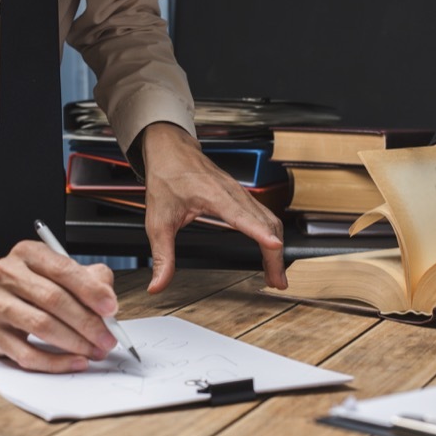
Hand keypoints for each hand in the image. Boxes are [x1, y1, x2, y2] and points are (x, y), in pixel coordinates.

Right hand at [0, 212, 120, 372]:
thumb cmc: (29, 284)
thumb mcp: (57, 270)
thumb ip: (88, 278)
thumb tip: (108, 300)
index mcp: (28, 253)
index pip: (63, 270)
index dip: (90, 291)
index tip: (111, 308)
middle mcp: (8, 275)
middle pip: (54, 300)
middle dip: (88, 323)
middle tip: (109, 338)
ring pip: (42, 326)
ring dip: (76, 343)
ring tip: (96, 350)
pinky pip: (27, 354)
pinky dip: (56, 362)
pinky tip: (76, 362)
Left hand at [139, 122, 286, 292]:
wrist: (170, 150)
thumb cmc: (166, 178)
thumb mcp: (158, 221)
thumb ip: (162, 256)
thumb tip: (157, 285)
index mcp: (213, 195)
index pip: (243, 216)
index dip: (260, 232)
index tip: (275, 246)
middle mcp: (233, 192)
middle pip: (266, 223)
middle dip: (275, 255)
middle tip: (278, 283)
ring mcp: (241, 192)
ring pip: (270, 220)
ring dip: (276, 248)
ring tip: (276, 276)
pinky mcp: (242, 195)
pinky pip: (265, 215)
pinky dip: (271, 235)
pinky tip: (268, 252)